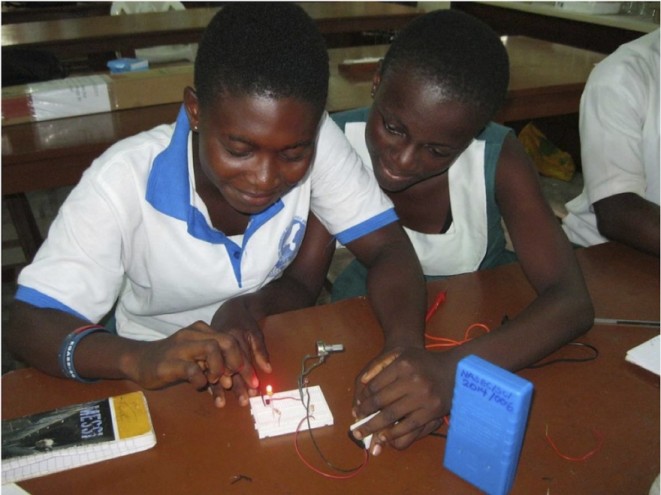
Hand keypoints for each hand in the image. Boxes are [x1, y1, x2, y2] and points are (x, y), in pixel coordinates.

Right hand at [123, 320, 257, 406]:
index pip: (231, 339)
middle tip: (236, 380)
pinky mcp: (169, 363)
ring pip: (211, 349)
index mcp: (202, 331)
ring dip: (220, 368)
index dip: (244, 361)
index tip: (251, 381)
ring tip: (216, 381)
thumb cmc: (172, 361)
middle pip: (226, 341)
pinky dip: (200, 379)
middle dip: (237, 362)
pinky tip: (199, 384)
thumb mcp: (197, 358)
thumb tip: (237, 380)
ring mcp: (181, 347)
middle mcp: (193, 334)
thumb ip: (215, 364)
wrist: (140, 361)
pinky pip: (192, 369)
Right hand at [209, 297, 271, 404]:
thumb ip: (260, 350)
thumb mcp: (255, 332)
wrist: (230, 308)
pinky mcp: (202, 352)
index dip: (248, 374)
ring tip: (221, 403)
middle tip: (242, 401)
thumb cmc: (245, 322)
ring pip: (215, 370)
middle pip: (228, 367)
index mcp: (233, 337)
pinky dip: (209, 381)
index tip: (254, 388)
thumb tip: (267, 369)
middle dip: (236, 385)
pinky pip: (204, 369)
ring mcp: (209, 348)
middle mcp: (220, 343)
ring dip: (219, 388)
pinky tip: (210, 395)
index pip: (242, 359)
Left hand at [351, 347, 453, 453]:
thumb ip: (379, 365)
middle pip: (381, 401)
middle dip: (365, 415)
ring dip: (375, 427)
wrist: (453, 369)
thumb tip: (363, 383)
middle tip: (354, 426)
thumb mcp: (401, 354)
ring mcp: (423, 397)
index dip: (364, 399)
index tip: (357, 408)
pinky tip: (384, 437)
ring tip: (363, 434)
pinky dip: (394, 433)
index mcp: (402, 364)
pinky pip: (409, 426)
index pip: (375, 385)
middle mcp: (412, 380)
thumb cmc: (422, 361)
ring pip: (392, 415)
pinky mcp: (432, 411)